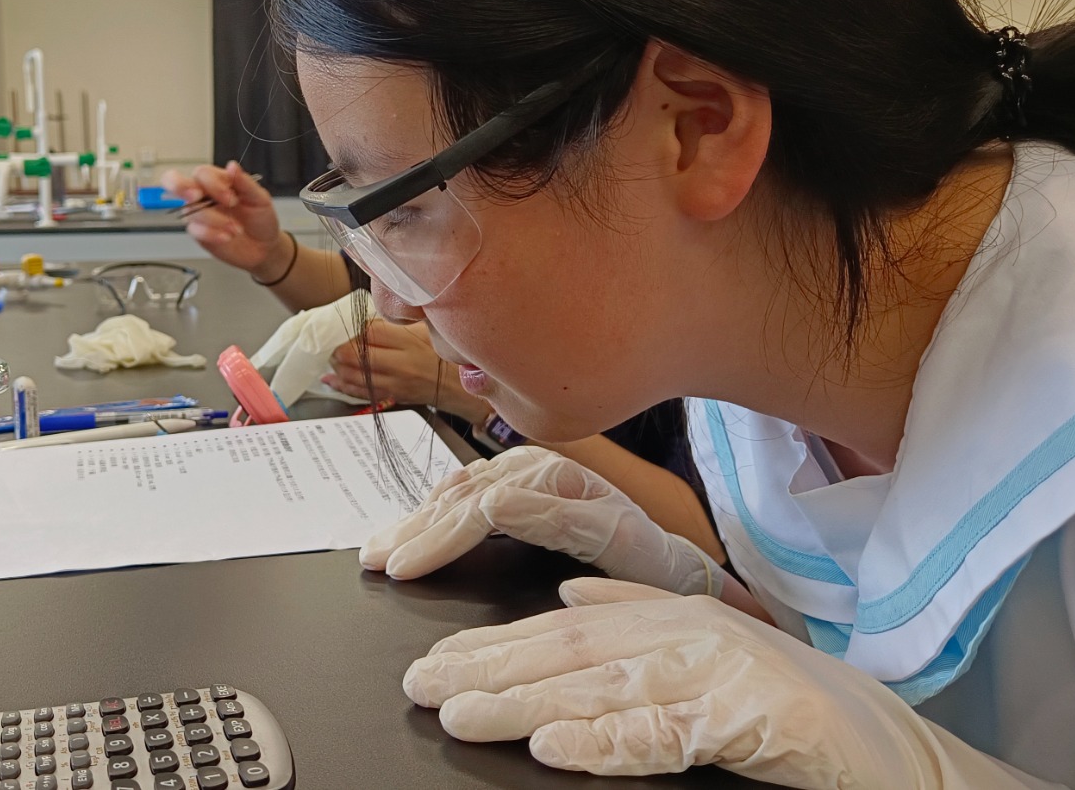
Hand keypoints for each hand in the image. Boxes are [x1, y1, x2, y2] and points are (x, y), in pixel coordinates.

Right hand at [162, 162, 286, 276]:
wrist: (264, 246)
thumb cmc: (260, 218)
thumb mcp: (259, 198)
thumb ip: (244, 182)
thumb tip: (232, 166)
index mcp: (217, 181)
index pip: (202, 173)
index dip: (212, 183)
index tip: (230, 198)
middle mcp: (203, 194)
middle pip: (173, 181)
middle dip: (179, 186)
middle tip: (196, 196)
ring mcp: (198, 213)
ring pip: (190, 211)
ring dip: (215, 220)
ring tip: (236, 229)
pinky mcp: (198, 232)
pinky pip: (195, 230)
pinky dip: (212, 234)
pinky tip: (227, 237)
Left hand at [323, 321, 488, 421]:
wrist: (461, 387)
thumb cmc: (444, 357)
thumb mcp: (427, 330)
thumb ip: (400, 321)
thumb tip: (369, 315)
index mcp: (409, 342)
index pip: (370, 332)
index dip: (352, 330)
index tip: (345, 327)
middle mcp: (401, 364)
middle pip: (358, 356)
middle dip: (338, 350)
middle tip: (331, 344)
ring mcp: (395, 383)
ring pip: (355, 376)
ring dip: (337, 367)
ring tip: (331, 359)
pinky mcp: (392, 396)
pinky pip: (361, 393)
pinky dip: (342, 386)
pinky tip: (331, 380)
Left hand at [360, 447, 723, 595]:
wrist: (698, 597)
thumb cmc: (623, 580)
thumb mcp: (545, 553)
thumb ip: (496, 540)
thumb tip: (424, 546)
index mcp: (536, 481)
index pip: (460, 490)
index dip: (414, 521)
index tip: (376, 555)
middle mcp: (555, 476)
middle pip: (467, 489)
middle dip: (415, 527)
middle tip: (377, 561)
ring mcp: (584, 493)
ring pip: (495, 491)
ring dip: (443, 527)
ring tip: (406, 561)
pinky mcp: (611, 520)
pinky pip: (546, 506)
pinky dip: (504, 514)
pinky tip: (472, 526)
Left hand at [403, 579, 1054, 787]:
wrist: (893, 750)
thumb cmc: (797, 708)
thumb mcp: (707, 652)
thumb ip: (636, 617)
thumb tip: (568, 598)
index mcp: (669, 619)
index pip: (560, 633)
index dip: (491, 647)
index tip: (432, 664)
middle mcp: (687, 635)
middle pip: (567, 653)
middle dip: (487, 669)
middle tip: (421, 687)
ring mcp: (721, 673)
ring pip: (601, 689)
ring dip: (525, 703)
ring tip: (463, 715)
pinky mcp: (753, 720)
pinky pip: (665, 735)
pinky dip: (608, 743)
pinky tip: (556, 750)